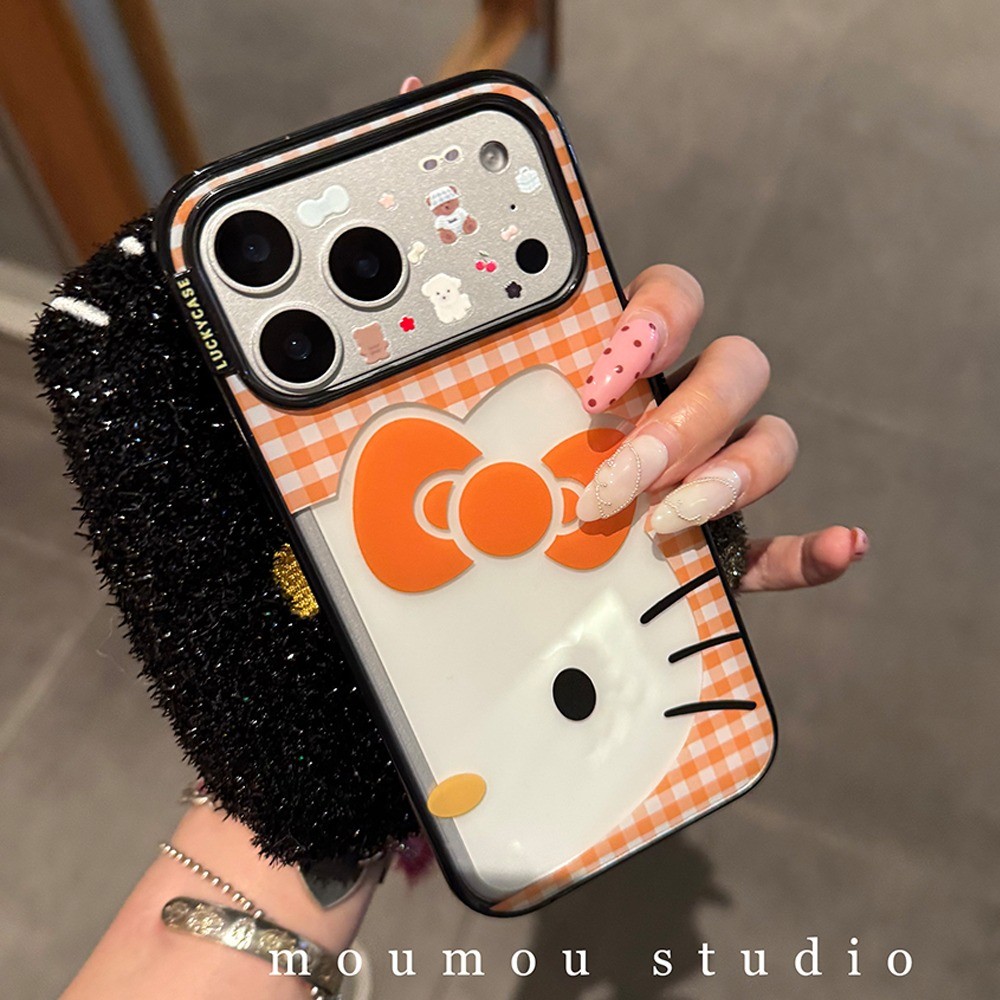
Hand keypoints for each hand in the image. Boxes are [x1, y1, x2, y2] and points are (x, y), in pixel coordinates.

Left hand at [398, 78, 865, 590]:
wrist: (489, 531)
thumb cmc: (488, 435)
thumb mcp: (461, 353)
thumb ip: (451, 253)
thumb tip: (406, 96)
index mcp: (625, 350)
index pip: (672, 299)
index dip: (652, 326)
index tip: (597, 377)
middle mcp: (679, 395)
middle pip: (734, 369)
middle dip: (681, 421)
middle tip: (614, 474)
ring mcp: (711, 463)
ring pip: (770, 439)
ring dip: (737, 472)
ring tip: (675, 516)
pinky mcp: (725, 535)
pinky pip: (782, 539)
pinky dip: (811, 547)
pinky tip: (836, 548)